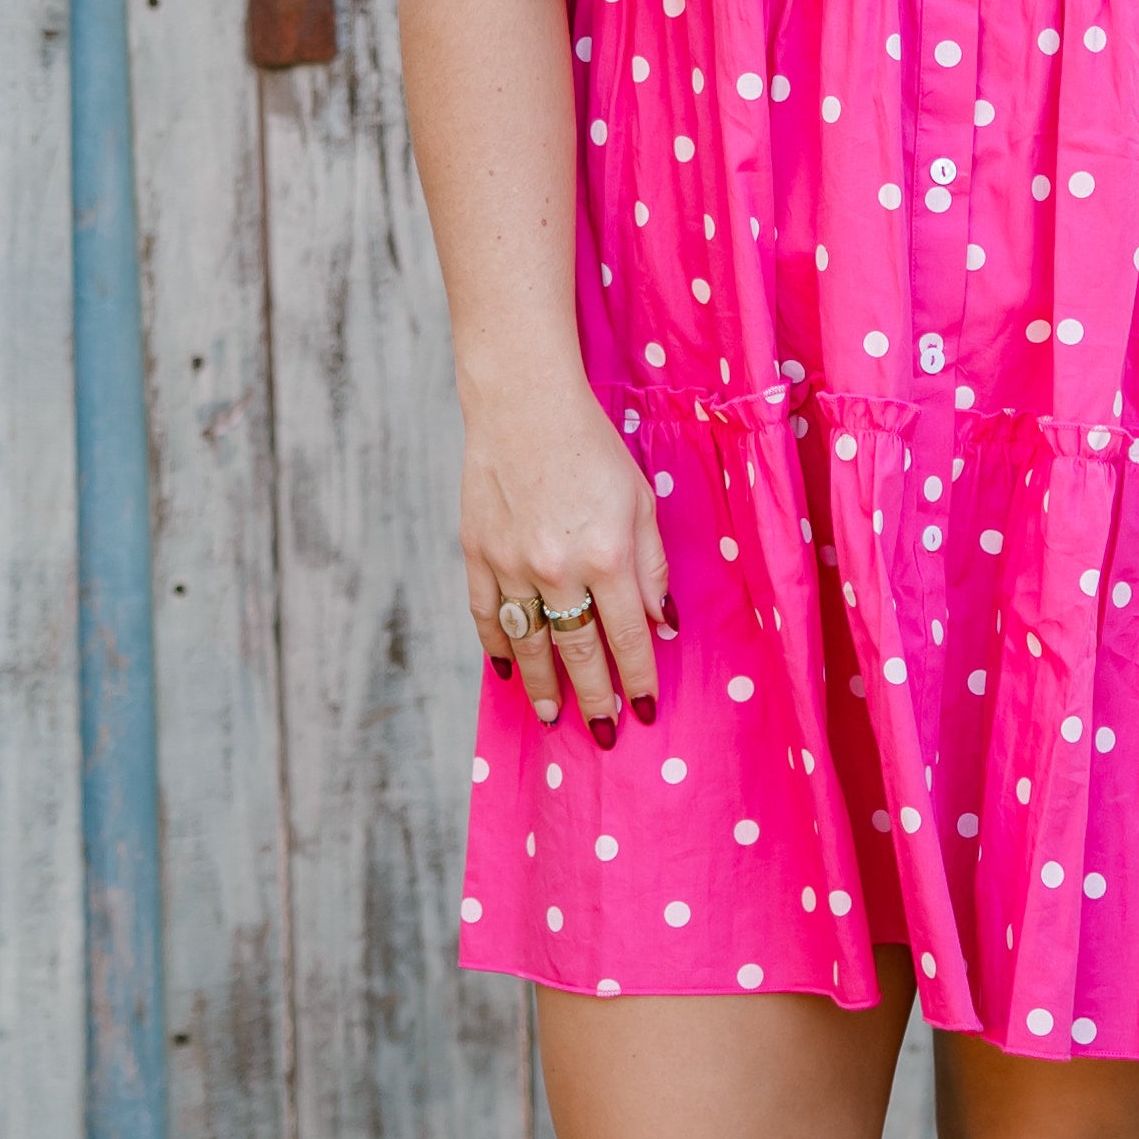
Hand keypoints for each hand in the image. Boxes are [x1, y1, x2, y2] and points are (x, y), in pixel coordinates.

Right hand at [460, 385, 674, 744]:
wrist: (523, 406)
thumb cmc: (592, 449)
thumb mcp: (641, 501)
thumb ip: (651, 567)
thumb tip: (661, 623)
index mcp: (608, 555)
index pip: (628, 636)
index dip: (639, 678)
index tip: (645, 708)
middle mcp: (558, 568)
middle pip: (579, 651)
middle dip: (595, 698)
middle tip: (603, 732)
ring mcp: (512, 564)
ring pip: (529, 643)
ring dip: (542, 686)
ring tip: (552, 715)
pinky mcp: (477, 553)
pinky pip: (486, 615)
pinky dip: (497, 646)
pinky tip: (506, 670)